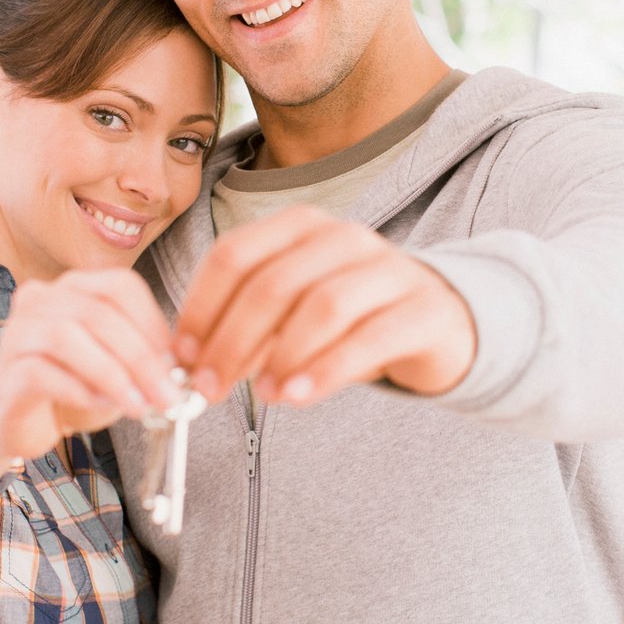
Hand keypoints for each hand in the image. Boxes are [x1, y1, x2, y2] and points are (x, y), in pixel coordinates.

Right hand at [0, 268, 179, 455]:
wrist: (17, 416)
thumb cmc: (73, 385)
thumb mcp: (118, 365)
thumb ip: (144, 357)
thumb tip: (179, 368)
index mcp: (75, 287)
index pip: (120, 286)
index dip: (152, 323)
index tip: (177, 363)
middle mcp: (42, 299)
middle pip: (97, 313)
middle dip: (140, 358)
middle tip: (167, 395)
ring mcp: (18, 332)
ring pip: (66, 336)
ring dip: (111, 374)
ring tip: (138, 404)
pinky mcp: (6, 372)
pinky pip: (41, 372)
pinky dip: (79, 391)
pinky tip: (101, 406)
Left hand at [174, 206, 475, 407]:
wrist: (441, 321)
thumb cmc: (353, 318)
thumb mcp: (294, 312)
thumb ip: (247, 326)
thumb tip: (191, 361)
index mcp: (302, 227)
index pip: (235, 255)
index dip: (202, 307)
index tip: (182, 355)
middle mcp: (344, 238)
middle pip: (273, 283)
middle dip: (231, 341)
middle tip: (210, 388)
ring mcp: (389, 269)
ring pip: (322, 305)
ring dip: (281, 356)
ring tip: (262, 396)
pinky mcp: (423, 309)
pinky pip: (369, 337)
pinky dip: (326, 370)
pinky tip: (299, 396)